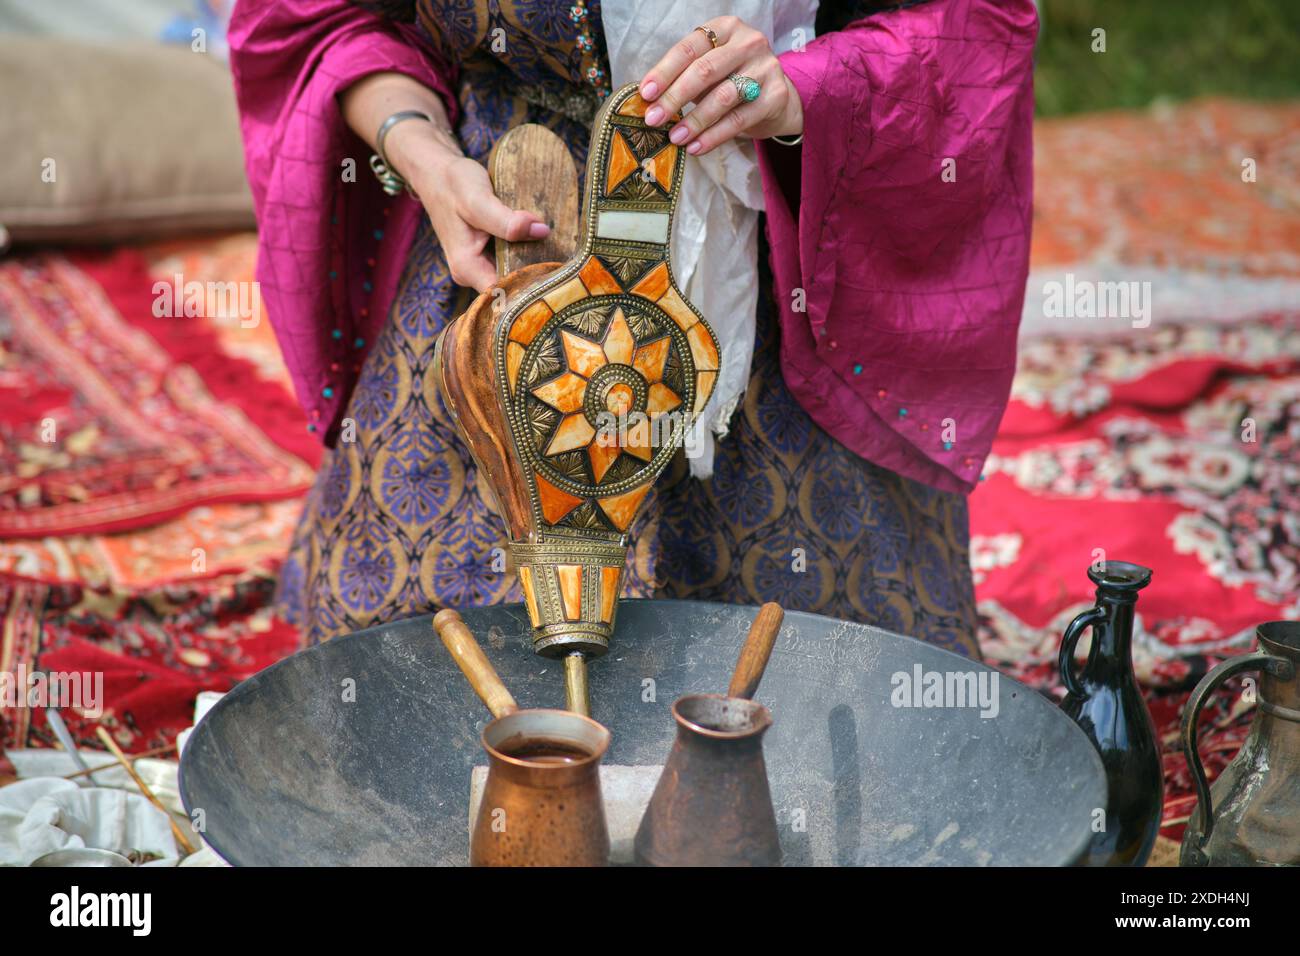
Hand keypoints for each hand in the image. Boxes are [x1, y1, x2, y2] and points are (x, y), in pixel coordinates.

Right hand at [340, 72, 549, 292]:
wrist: (436, 172)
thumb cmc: (452, 183)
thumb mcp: (477, 199)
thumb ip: (506, 220)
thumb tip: (541, 231)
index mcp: (467, 268)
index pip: (505, 293)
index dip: (531, 287)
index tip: (557, 274)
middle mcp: (472, 274)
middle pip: (512, 287)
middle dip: (537, 277)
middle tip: (567, 264)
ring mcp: (479, 266)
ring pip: (514, 274)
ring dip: (535, 264)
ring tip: (562, 254)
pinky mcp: (487, 254)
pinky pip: (512, 260)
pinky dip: (528, 252)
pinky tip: (547, 244)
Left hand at [638, 16, 802, 156]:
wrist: (776, 98)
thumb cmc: (732, 80)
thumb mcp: (709, 71)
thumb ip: (683, 78)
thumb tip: (648, 101)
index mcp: (726, 28)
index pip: (689, 48)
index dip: (664, 72)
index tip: (645, 94)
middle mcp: (748, 42)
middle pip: (704, 70)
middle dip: (675, 97)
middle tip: (654, 119)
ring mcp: (765, 68)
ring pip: (723, 96)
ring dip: (694, 120)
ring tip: (675, 137)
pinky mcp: (775, 96)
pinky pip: (739, 120)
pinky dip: (714, 136)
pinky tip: (696, 146)